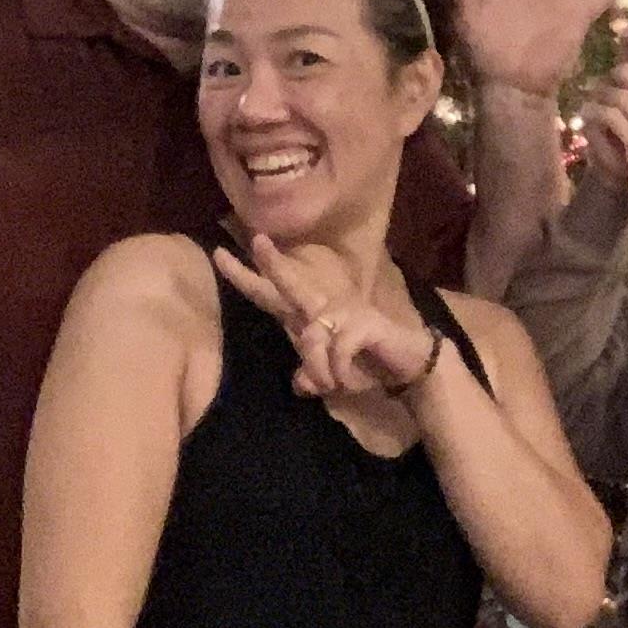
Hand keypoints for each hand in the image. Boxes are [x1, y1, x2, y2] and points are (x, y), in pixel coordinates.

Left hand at [212, 235, 441, 399]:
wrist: (408, 367)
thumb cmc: (365, 365)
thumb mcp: (330, 377)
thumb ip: (312, 376)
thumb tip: (299, 383)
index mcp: (309, 316)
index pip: (270, 294)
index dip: (244, 277)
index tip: (219, 254)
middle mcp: (324, 308)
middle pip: (291, 283)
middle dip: (273, 264)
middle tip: (258, 241)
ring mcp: (345, 312)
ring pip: (311, 337)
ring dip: (321, 371)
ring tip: (335, 385)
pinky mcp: (363, 323)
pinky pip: (336, 351)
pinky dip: (339, 373)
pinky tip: (349, 380)